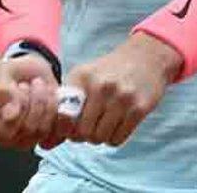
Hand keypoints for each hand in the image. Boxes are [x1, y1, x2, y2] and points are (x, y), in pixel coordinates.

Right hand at [0, 54, 64, 149]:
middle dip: (20, 104)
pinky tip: (49, 97)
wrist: (39, 72)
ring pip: (31, 131)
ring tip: (36, 85)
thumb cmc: (14, 72)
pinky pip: (50, 132)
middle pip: (6, 134)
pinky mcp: (40, 139)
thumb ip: (2, 90)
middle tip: (23, 85)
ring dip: (39, 101)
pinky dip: (52, 109)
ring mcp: (18, 139)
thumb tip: (10, 114)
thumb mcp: (4, 71)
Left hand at [64, 33, 180, 145]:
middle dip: (84, 136)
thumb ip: (66, 100)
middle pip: (82, 132)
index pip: (63, 115)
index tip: (70, 128)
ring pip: (100, 138)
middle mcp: (100, 86)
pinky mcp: (139, 108)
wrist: (145, 58)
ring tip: (103, 125)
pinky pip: (118, 139)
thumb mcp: (84, 75)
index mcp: (82, 77)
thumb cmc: (109, 71)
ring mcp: (121, 98)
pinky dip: (114, 138)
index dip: (65, 128)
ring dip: (100, 137)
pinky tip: (116, 125)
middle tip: (89, 128)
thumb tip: (50, 137)